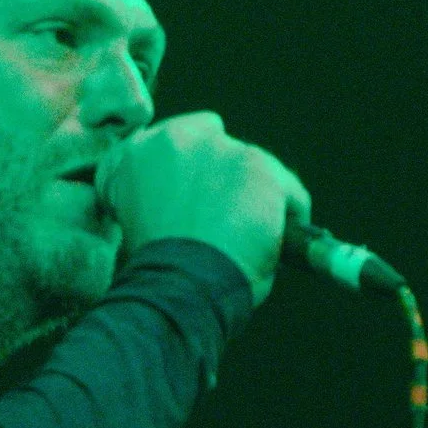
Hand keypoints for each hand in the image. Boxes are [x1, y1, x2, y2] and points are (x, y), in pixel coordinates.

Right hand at [96, 110, 310, 305]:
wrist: (178, 287)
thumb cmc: (158, 273)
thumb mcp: (138, 224)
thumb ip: (163, 197)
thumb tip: (200, 205)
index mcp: (138, 153)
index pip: (171, 146)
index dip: (188, 176)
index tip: (196, 203)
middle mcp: (177, 140)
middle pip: (216, 146)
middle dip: (222, 179)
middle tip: (225, 223)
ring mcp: (220, 149)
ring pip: (255, 167)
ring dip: (255, 197)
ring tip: (252, 240)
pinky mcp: (258, 167)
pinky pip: (288, 190)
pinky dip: (289, 215)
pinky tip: (277, 242)